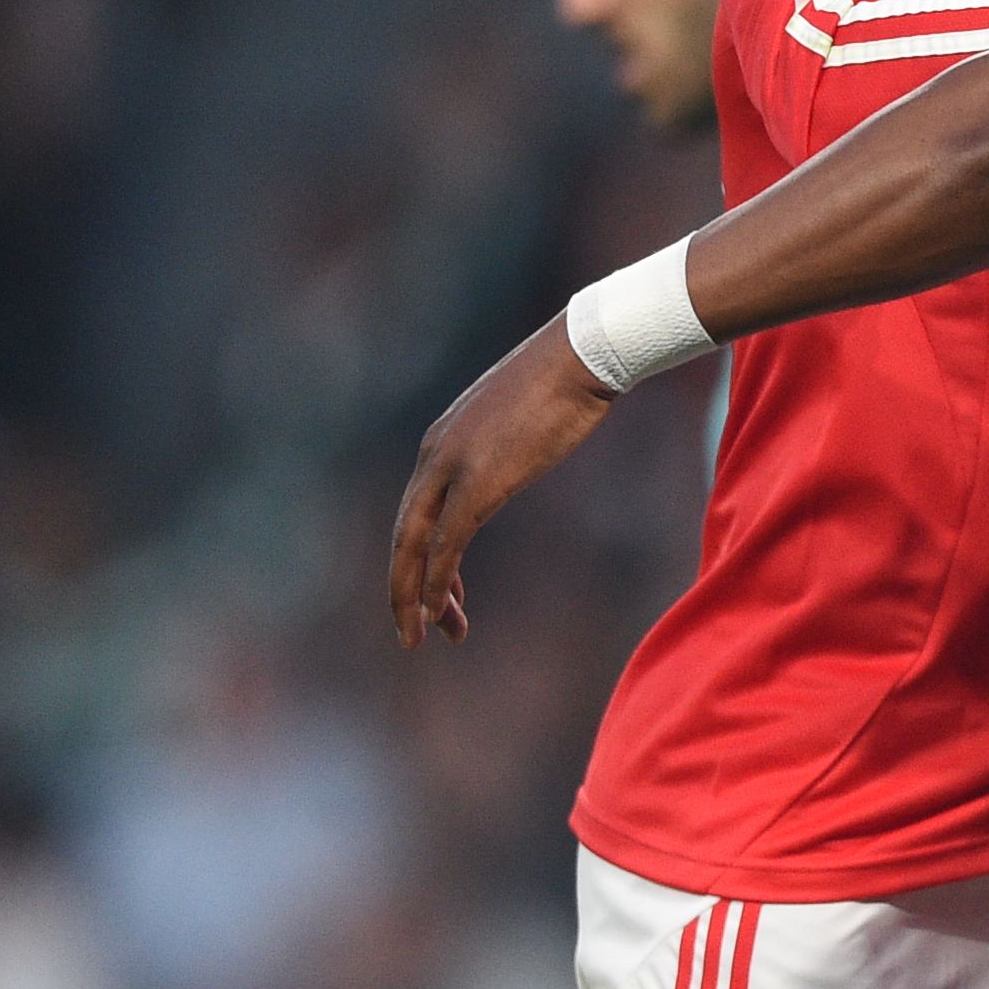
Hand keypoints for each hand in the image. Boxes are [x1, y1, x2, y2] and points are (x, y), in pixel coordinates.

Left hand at [389, 321, 618, 645]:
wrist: (583, 353)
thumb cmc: (565, 378)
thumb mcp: (522, 416)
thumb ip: (505, 443)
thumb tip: (518, 453)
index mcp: (441, 442)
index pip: (416, 515)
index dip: (420, 562)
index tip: (439, 598)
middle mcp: (434, 456)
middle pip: (405, 537)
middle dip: (405, 591)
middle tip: (412, 635)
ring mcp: (452, 467)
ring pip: (417, 546)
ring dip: (418, 596)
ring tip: (425, 635)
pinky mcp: (479, 481)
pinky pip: (447, 543)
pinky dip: (438, 581)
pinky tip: (439, 610)